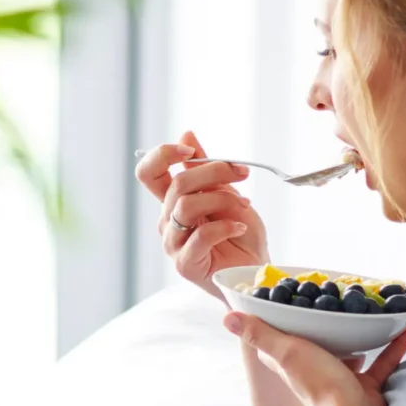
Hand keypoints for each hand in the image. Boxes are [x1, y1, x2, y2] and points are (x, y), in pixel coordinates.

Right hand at [135, 130, 269, 301]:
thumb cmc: (241, 235)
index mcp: (172, 202)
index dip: (162, 154)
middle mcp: (167, 221)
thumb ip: (206, 168)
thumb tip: (187, 133)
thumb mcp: (228, 192)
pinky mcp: (185, 263)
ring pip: (186, 206)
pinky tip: (240, 228)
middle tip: (242, 172)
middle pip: (176, 184)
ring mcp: (173, 243)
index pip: (149, 172)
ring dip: (222, 198)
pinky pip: (201, 235)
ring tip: (245, 205)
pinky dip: (226, 226)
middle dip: (214, 171)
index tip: (190, 149)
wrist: (256, 272)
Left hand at [223, 311, 405, 405]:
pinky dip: (395, 345)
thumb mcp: (286, 351)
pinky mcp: (366, 387)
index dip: (281, 322)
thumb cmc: (318, 385)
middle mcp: (314, 372)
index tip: (290, 298)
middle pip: (318, 344)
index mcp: (291, 362)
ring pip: (353, 350)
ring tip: (375, 308)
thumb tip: (226, 318)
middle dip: (328, 324)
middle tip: (340, 297)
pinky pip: (383, 361)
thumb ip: (259, 334)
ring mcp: (341, 380)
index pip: (279, 341)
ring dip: (364, 332)